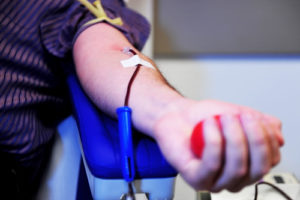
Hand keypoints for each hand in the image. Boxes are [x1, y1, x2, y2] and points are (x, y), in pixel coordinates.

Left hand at [153, 99, 283, 191]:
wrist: (177, 115)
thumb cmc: (204, 118)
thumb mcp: (240, 115)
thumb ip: (262, 124)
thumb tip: (278, 138)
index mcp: (247, 165)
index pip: (270, 161)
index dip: (268, 140)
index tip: (256, 118)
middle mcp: (233, 178)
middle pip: (257, 169)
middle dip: (255, 140)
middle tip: (243, 117)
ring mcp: (214, 181)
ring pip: (236, 169)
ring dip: (235, 139)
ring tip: (225, 118)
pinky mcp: (196, 179)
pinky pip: (212, 165)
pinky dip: (214, 141)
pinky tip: (209, 125)